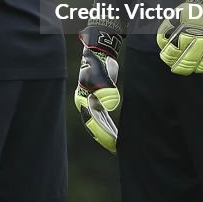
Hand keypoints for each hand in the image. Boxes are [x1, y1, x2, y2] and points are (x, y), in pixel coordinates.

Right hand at [74, 21, 123, 153]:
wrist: (98, 51)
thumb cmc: (99, 61)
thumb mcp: (102, 72)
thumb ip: (106, 87)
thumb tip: (111, 105)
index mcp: (83, 99)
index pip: (93, 121)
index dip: (103, 134)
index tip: (114, 144)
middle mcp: (85, 103)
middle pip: (94, 126)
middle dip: (105, 138)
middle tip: (118, 150)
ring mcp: (90, 103)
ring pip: (98, 124)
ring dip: (108, 134)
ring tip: (119, 145)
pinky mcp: (97, 102)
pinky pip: (103, 119)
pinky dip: (110, 127)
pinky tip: (119, 134)